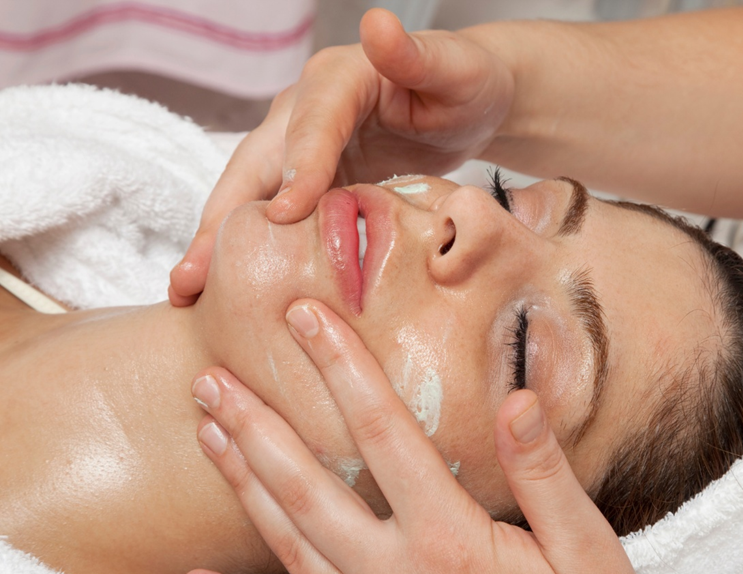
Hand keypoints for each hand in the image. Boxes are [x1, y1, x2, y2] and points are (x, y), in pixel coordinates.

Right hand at [169, 9, 513, 306]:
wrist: (468, 103)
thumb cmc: (466, 82)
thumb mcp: (453, 66)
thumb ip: (416, 54)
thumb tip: (377, 22)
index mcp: (337, 80)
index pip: (311, 124)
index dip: (298, 167)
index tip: (286, 215)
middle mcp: (305, 112)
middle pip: (255, 166)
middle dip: (220, 221)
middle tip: (190, 276)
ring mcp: (302, 148)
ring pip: (252, 196)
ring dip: (219, 244)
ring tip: (189, 293)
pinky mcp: (312, 180)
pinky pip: (275, 215)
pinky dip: (253, 251)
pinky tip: (231, 289)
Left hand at [183, 299, 660, 573]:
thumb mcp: (589, 551)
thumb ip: (544, 474)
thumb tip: (515, 399)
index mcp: (450, 542)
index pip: (384, 433)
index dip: (342, 368)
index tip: (306, 318)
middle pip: (309, 487)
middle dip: (257, 426)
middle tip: (212, 377)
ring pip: (289, 545)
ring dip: (243, 486)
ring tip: (207, 434)